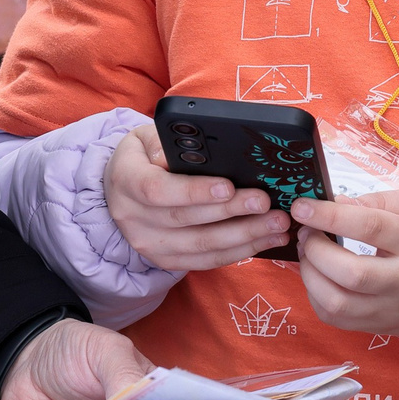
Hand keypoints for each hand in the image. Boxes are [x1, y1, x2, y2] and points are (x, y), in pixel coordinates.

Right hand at [104, 123, 291, 269]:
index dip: (195, 191)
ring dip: (244, 236)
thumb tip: (194, 151)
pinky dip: (239, 252)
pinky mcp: (167, 261)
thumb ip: (165, 141)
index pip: (158, 190)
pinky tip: (266, 240)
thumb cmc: (142, 158)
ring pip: (201, 246)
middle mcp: (133, 218)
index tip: (229, 186)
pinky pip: (207, 261)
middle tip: (266, 203)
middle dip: (232, 212)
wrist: (121, 191)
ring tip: (277, 224)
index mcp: (126, 181)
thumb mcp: (145, 138)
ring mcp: (150, 244)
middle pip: (187, 220)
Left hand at [292, 189, 398, 337]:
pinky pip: (338, 320)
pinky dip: (318, 297)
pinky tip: (319, 277)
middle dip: (316, 250)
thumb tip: (336, 204)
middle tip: (306, 232)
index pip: (370, 227)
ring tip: (309, 253)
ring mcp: (394, 309)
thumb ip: (380, 203)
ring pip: (338, 304)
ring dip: (310, 276)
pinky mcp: (383, 327)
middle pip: (351, 273)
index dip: (329, 215)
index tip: (302, 206)